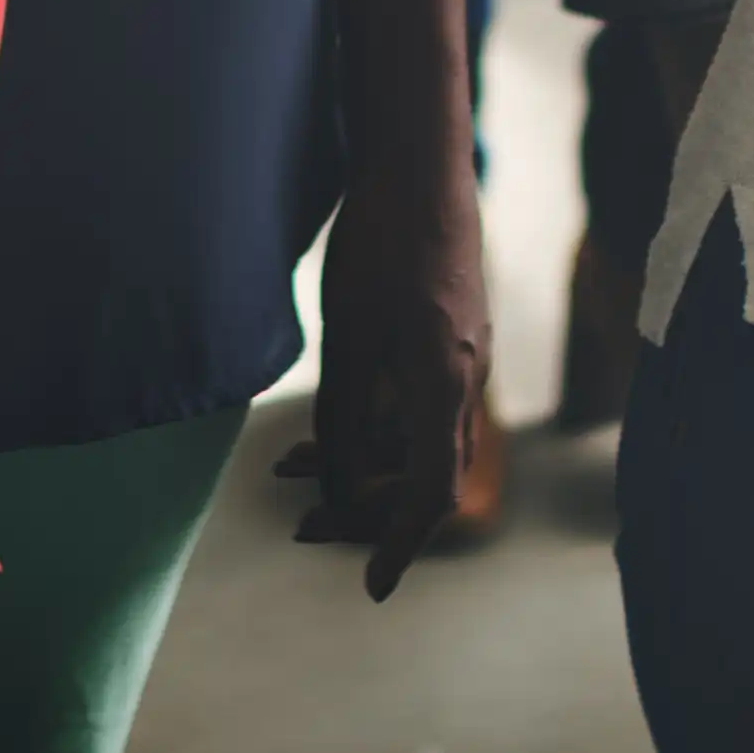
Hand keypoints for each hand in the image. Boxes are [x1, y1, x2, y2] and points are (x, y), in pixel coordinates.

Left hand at [274, 152, 494, 598]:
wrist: (421, 164)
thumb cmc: (381, 243)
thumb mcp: (348, 335)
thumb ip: (345, 414)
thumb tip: (341, 482)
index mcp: (444, 386)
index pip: (431, 493)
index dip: (400, 543)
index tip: (373, 588)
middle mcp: (466, 380)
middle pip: (425, 476)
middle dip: (363, 509)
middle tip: (302, 530)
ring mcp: (465, 356)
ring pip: (417, 440)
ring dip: (359, 463)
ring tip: (287, 469)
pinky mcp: (453, 334)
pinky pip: (418, 403)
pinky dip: (373, 423)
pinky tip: (328, 419)